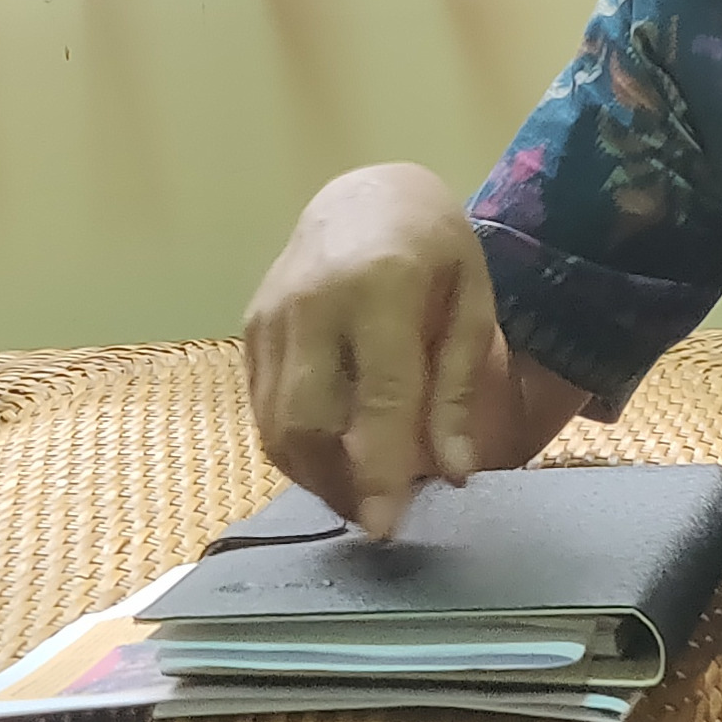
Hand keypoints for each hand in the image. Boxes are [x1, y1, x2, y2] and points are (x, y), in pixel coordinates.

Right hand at [244, 164, 498, 537]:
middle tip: (373, 518)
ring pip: (275, 423)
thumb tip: (454, 473)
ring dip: (312, 474)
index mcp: (379, 288)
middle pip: (307, 420)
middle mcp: (311, 303)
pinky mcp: (250, 329)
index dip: (379, 469)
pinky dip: (293, 446)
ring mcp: (270, 316)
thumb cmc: (434, 250)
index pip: (376, 397)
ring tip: (355, 495)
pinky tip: (328, 459)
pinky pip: (262, 408)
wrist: (367, 195)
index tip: (385, 526)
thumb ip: (460, 388)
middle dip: (335, 483)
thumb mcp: (472, 305)